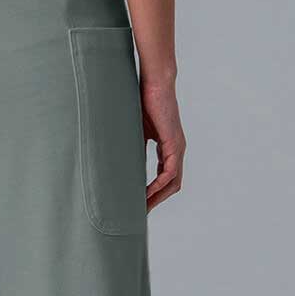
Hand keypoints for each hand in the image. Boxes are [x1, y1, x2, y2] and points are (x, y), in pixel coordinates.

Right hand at [142, 76, 184, 212]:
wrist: (155, 83)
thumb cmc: (144, 100)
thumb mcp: (136, 129)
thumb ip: (132, 145)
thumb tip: (116, 158)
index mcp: (168, 147)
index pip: (165, 177)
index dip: (154, 192)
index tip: (139, 202)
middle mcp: (177, 150)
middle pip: (171, 185)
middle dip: (156, 201)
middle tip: (140, 213)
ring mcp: (178, 148)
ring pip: (172, 183)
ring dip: (157, 198)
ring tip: (141, 209)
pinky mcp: (175, 145)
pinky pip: (169, 173)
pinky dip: (158, 186)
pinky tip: (146, 193)